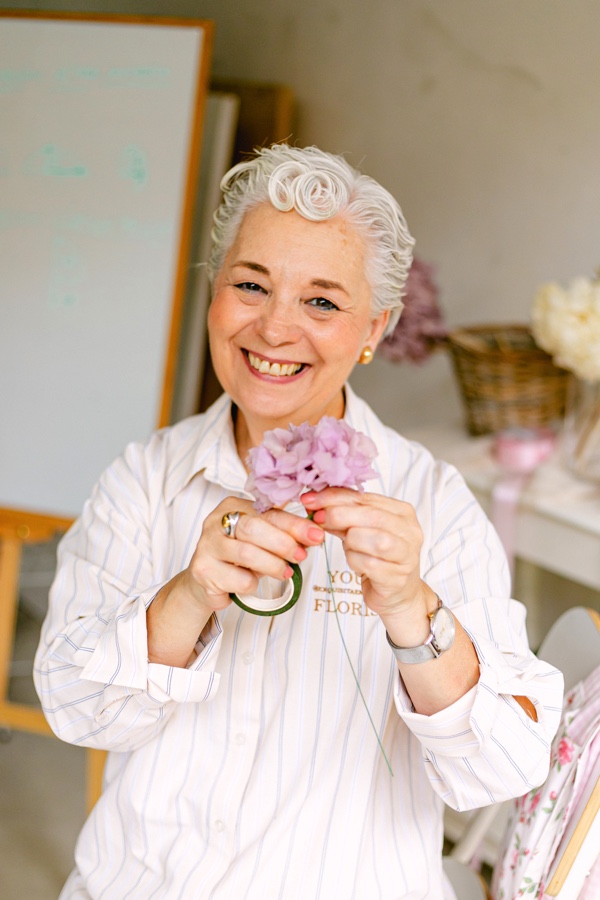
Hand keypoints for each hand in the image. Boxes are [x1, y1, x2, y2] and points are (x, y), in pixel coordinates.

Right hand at [185, 498, 324, 611]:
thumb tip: (314, 536)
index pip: (268, 513)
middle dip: (282, 543)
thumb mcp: (261, 540)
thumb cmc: (238, 556)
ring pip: (246, 554)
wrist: (206, 580)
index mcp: (234, 506)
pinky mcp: (202, 569)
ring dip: (272, 565)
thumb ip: (283, 535)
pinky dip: (251, 584)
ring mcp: (206, 545)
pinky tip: (252, 583)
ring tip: (285, 573)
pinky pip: (237, 579)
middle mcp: (216, 521)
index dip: (294, 525)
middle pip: (253, 528)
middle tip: (300, 556)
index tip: (316, 536)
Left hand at [301, 488, 425, 619]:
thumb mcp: (361, 531)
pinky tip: (355, 562)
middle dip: (339, 515)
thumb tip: (314, 503)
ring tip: (348, 547)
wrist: (398, 593)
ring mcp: (406, 555)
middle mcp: (409, 531)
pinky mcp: (397, 578)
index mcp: (402, 512)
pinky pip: (368, 564)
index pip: (366, 497)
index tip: (311, 499)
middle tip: (318, 518)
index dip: (336, 496)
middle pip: (371, 515)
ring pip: (373, 540)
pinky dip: (354, 561)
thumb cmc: (378, 558)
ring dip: (351, 541)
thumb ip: (343, 515)